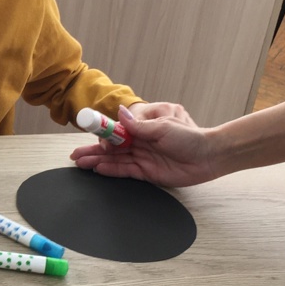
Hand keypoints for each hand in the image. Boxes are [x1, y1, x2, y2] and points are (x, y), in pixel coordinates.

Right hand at [70, 103, 214, 185]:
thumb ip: (138, 125)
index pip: (117, 128)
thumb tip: (119, 114)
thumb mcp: (163, 126)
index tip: (93, 135)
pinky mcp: (146, 171)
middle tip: (76, 155)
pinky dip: (111, 170)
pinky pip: (124, 170)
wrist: (209, 157)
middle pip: (112, 145)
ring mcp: (142, 156)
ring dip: (98, 161)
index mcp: (143, 124)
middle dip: (93, 149)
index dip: (103, 133)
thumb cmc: (190, 137)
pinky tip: (97, 169)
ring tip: (80, 163)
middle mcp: (140, 140)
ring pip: (115, 159)